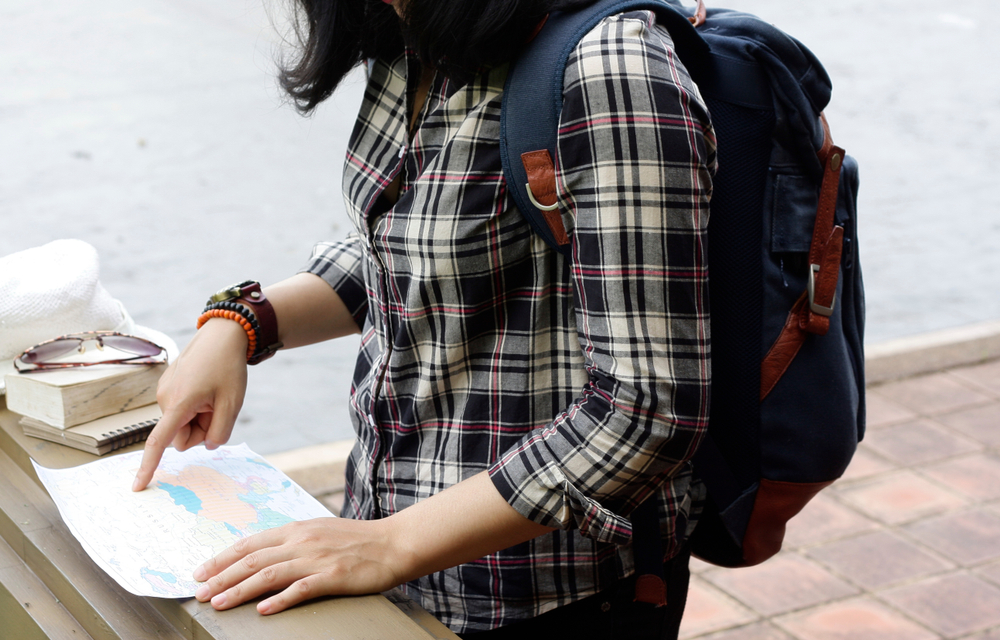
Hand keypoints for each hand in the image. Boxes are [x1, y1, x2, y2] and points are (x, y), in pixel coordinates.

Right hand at [132, 319, 248, 490]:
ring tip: (212, 395)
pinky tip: (206, 388)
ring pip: (181, 425)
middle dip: (199, 431)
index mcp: (178, 404)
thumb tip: (205, 445)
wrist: (222, 335)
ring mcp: (164, 393)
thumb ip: (219, 432)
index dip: (149, 466)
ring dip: (198, 418)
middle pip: (180, 438)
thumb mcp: (232, 404)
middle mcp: (164, 399)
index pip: (159, 442)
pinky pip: (181, 411)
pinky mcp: (168, 388)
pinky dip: (195, 408)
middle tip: (217, 408)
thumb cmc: (228, 368)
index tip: (137, 486)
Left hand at [192, 517, 402, 613]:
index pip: (250, 543)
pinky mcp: (334, 577)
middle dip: (221, 577)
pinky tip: (264, 610)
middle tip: (199, 593)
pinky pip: (301, 589)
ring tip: (220, 603)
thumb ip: (292, 541)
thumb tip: (262, 555)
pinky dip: (280, 600)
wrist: (393, 543)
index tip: (200, 572)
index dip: (222, 558)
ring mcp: (317, 559)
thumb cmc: (357, 540)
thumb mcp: (319, 531)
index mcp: (297, 529)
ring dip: (240, 590)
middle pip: (253, 560)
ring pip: (269, 575)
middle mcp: (302, 541)